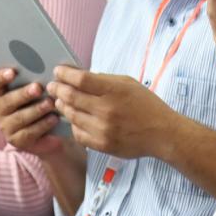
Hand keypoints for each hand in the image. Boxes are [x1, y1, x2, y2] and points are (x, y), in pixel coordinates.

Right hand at [0, 68, 68, 156]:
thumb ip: (38, 78)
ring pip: (19, 118)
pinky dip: (42, 124)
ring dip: (36, 109)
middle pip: (6, 101)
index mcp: (2, 92)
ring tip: (50, 103)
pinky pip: (28, 132)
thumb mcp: (42, 89)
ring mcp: (6, 126)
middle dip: (23, 94)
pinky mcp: (16, 141)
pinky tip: (54, 118)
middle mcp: (0, 109)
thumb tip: (48, 67)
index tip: (13, 72)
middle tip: (38, 88)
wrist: (54, 131)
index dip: (0, 77)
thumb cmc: (46, 101)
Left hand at [48, 66, 182, 159]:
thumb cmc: (146, 106)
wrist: (162, 133)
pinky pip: (78, 133)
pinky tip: (75, 119)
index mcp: (115, 90)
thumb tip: (78, 76)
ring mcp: (103, 129)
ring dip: (63, 106)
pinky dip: (73, 125)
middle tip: (52, 86)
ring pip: (71, 116)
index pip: (81, 79)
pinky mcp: (102, 144)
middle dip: (57, 89)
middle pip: (71, 97)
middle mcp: (107, 110)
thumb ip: (103, 80)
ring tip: (60, 101)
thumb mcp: (128, 84)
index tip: (58, 71)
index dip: (65, 74)